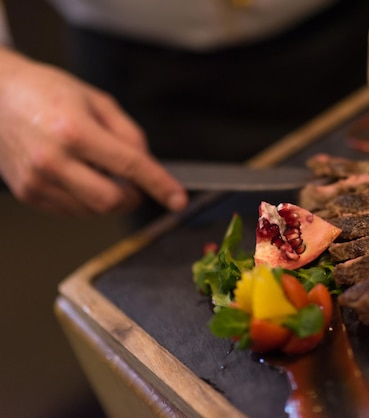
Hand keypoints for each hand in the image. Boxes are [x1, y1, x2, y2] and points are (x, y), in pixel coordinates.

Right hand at [0, 49, 187, 215]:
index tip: (177, 199)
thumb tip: (147, 164)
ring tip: (95, 168)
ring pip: (93, 211)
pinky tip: (79, 175)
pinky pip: (72, 211)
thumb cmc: (46, 92)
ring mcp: (37, 181)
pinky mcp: (29, 194)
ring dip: (108, 198)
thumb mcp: (98, 101)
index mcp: (74, 131)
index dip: (159, 184)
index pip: (130, 166)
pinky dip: (87, 200)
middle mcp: (52, 160)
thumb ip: (130, 135)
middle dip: (132, 196)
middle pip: (111, 201)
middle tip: (133, 182)